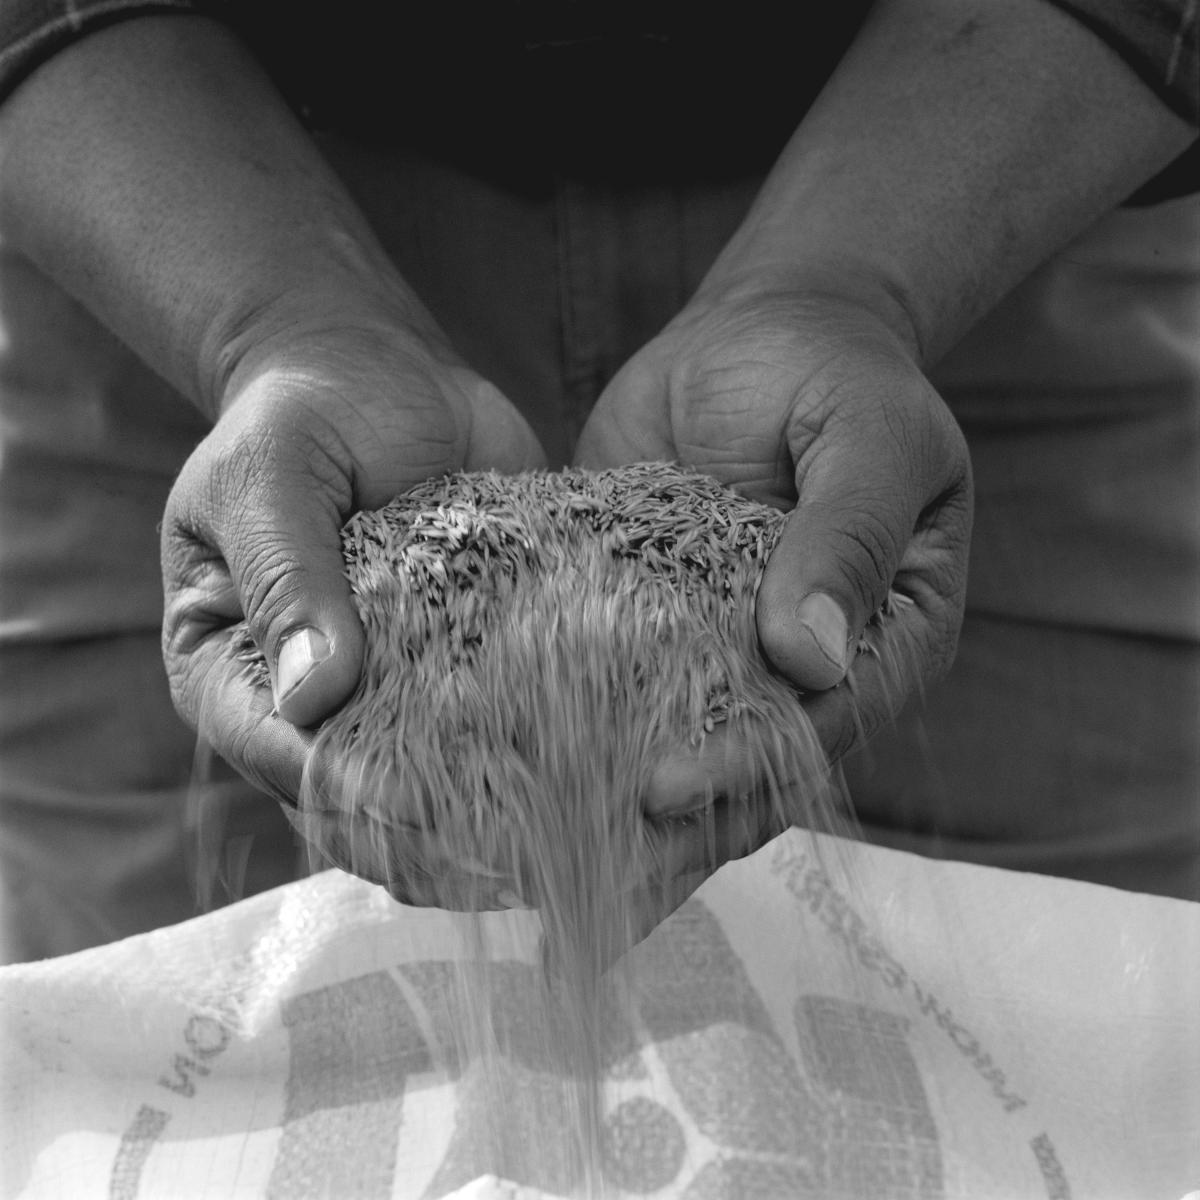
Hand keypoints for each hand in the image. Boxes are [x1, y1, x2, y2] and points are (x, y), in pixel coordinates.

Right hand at [161, 320, 545, 807]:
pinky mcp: (453, 669)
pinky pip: (485, 734)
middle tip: (515, 846)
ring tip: (561, 829)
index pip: (278, 758)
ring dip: (487, 820)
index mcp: (230, 669)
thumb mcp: (269, 474)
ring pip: (426, 793)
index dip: (347, 792)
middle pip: (354, 807)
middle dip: (427, 836)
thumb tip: (313, 698)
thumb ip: (286, 575)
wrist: (373, 371)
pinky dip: (530, 760)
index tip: (423, 804)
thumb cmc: (302, 413)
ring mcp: (384, 692)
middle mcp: (305, 701)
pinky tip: (591, 775)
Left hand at [575, 274, 971, 939]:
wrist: (769, 326)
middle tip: (576, 882)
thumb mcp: (869, 436)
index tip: (660, 791)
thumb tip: (812, 655)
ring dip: (607, 805)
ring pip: (671, 749)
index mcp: (884, 643)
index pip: (815, 730)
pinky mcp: (656, 624)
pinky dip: (568, 729)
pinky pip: (614, 688)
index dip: (743, 769)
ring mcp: (724, 653)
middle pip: (741, 773)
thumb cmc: (839, 372)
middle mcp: (804, 670)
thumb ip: (847, 535)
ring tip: (525, 859)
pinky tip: (500, 768)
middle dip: (665, 829)